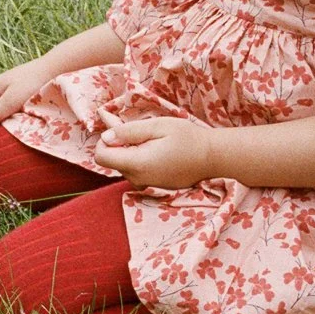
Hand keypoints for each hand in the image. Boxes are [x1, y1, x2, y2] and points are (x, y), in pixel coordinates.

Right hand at [0, 55, 59, 128]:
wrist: (55, 68)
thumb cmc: (31, 83)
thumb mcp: (11, 100)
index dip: (4, 122)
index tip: (17, 120)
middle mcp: (0, 88)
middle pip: (2, 112)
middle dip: (13, 117)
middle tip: (26, 115)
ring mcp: (13, 87)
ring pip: (13, 109)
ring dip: (22, 113)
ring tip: (33, 109)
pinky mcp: (25, 88)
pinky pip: (22, 103)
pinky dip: (29, 106)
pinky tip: (37, 105)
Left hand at [93, 117, 216, 190]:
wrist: (213, 158)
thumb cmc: (187, 138)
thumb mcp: (157, 126)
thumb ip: (128, 131)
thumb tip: (105, 137)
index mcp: (137, 164)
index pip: (101, 156)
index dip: (105, 140)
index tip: (120, 129)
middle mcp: (138, 179)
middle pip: (112, 161)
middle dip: (120, 144)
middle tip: (141, 131)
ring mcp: (146, 185)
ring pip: (124, 166)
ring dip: (131, 152)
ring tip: (153, 141)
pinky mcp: (154, 186)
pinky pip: (137, 172)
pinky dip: (140, 160)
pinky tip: (157, 151)